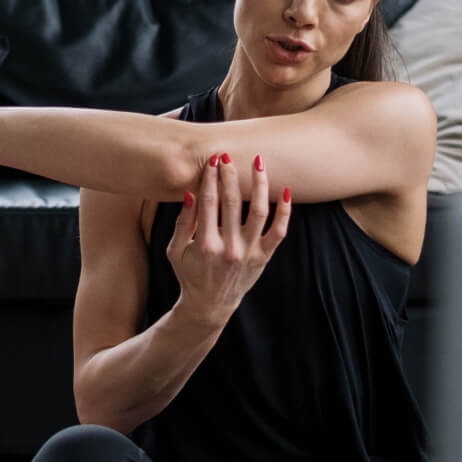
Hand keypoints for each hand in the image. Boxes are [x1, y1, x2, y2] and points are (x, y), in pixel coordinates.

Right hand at [165, 152, 291, 328]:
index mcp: (205, 245)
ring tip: (258, 163)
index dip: (211, 178)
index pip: (209, 202)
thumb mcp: (175, 250)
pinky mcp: (263, 257)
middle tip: (229, 156)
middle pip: (232, 202)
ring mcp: (249, 253)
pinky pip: (279, 232)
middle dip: (230, 175)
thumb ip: (183, 222)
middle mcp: (229, 248)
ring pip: (259, 212)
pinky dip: (285, 212)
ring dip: (259, 185)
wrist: (210, 305)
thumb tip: (191, 193)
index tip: (213, 160)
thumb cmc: (189, 273)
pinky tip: (285, 191)